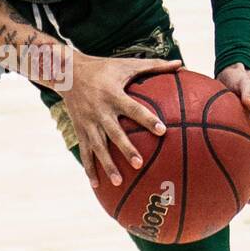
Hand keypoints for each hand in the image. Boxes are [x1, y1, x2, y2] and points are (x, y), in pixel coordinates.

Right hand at [59, 51, 182, 189]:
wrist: (67, 73)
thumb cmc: (104, 67)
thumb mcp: (127, 64)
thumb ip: (155, 66)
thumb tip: (182, 65)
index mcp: (113, 94)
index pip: (133, 108)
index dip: (147, 119)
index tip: (162, 130)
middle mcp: (100, 110)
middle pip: (114, 132)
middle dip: (125, 148)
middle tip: (139, 163)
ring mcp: (88, 123)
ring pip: (98, 147)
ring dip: (107, 165)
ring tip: (119, 182)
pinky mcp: (80, 130)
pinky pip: (84, 152)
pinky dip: (89, 169)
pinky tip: (97, 185)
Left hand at [217, 63, 249, 200]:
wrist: (233, 73)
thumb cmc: (238, 77)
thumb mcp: (244, 82)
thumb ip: (249, 91)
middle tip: (248, 200)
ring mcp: (244, 136)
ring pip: (244, 161)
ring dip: (241, 178)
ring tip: (233, 196)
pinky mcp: (232, 135)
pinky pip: (228, 153)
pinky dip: (222, 165)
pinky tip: (208, 175)